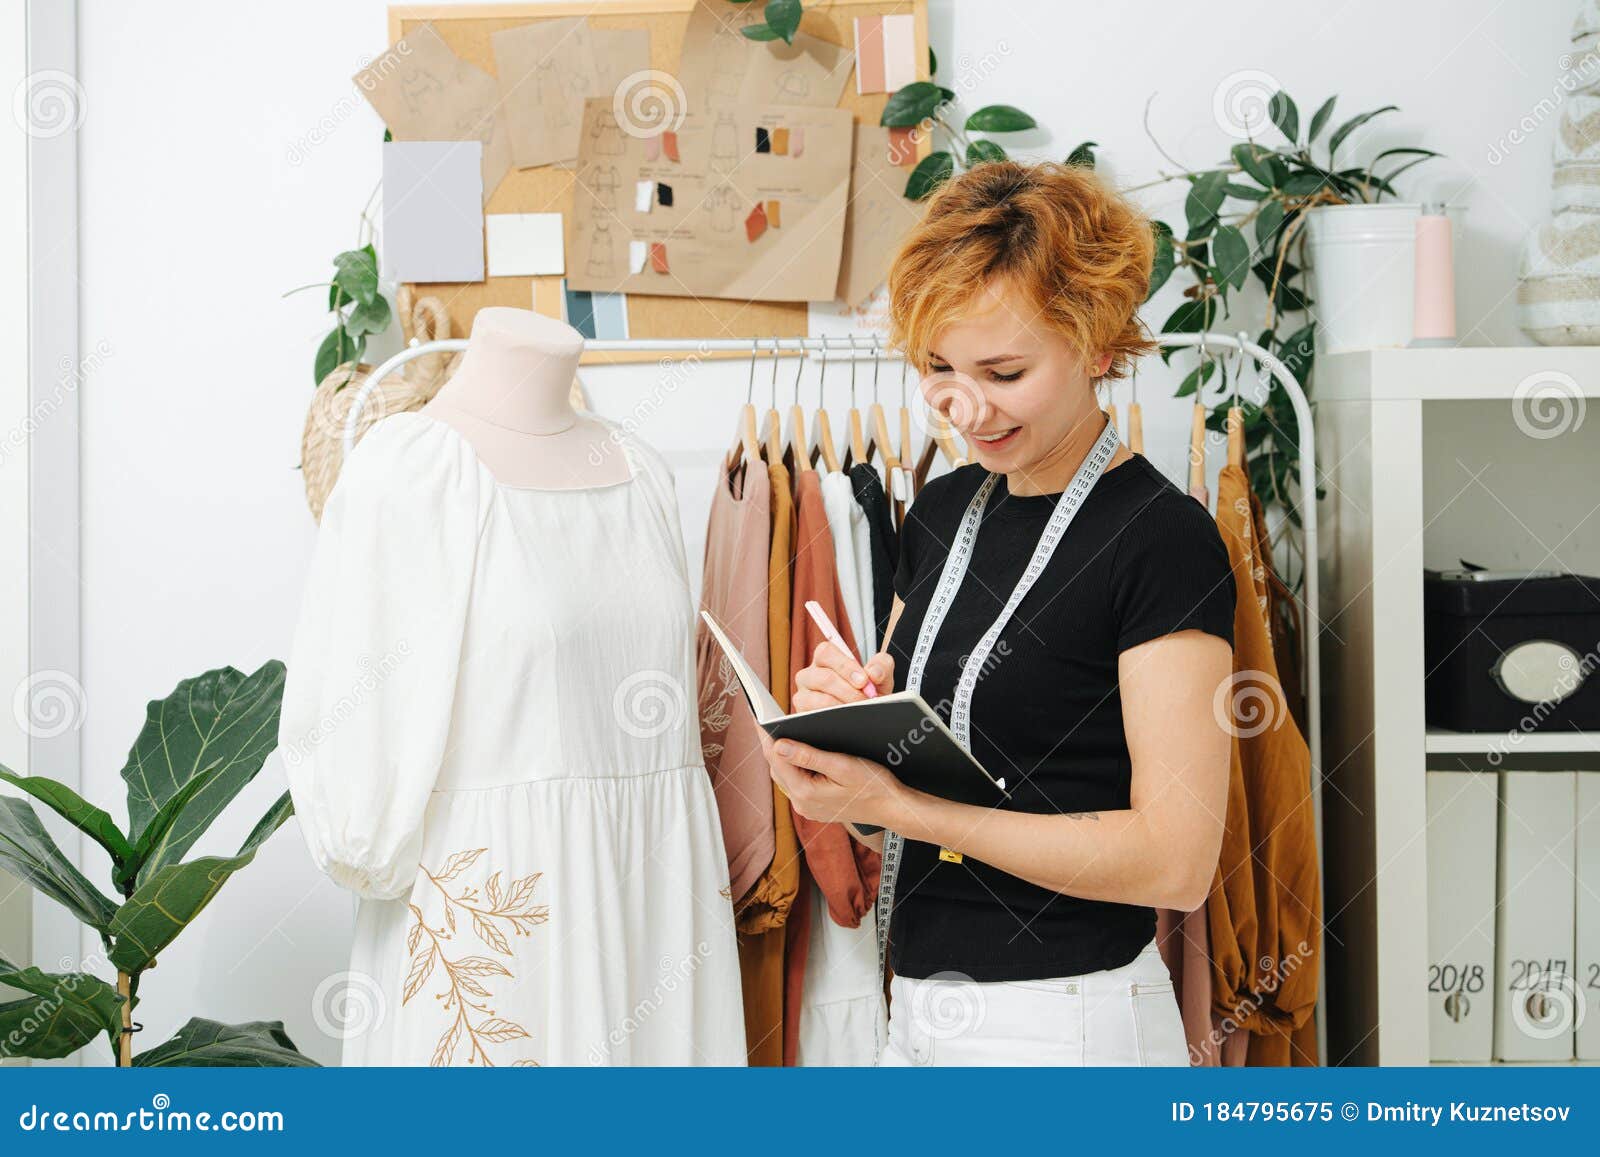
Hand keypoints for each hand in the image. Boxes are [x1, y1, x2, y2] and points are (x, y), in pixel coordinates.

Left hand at [760, 733, 907, 828]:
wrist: (892, 808)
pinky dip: (794, 766)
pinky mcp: (814, 807)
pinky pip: (796, 783)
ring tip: (781, 731)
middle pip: (777, 767)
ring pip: (785, 776)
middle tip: (769, 719)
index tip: (759, 716)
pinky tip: (799, 752)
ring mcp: (807, 808)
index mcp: (806, 793)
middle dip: (773, 743)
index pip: (776, 759)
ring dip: (783, 756)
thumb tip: (779, 745)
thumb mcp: (843, 765)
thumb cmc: (874, 784)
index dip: (767, 735)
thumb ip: (809, 756)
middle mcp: (802, 804)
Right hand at [792, 643, 893, 711]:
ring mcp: (803, 695)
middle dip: (849, 691)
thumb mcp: (879, 677)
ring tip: (859, 711)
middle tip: (866, 700)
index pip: (826, 653)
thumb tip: (874, 673)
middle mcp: (809, 675)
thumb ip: (882, 666)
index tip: (864, 681)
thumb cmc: (866, 692)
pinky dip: (835, 719)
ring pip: (820, 700)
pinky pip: (815, 717)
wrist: (864, 716)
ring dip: (844, 706)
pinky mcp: (802, 714)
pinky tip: (848, 720)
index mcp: (824, 658)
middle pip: (824, 678)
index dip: (845, 666)